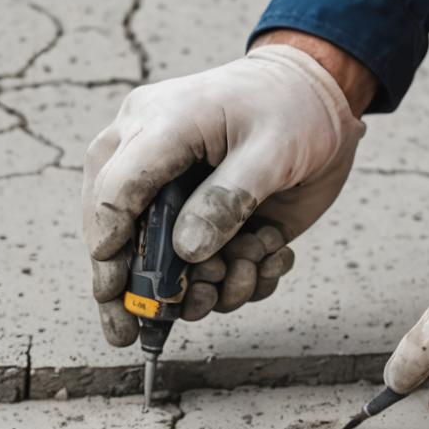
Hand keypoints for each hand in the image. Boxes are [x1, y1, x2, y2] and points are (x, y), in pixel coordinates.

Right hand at [83, 43, 365, 345]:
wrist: (318, 96)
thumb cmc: (291, 107)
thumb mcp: (270, 149)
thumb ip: (227, 199)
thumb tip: (187, 253)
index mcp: (154, 129)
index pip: (113, 193)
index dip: (111, 247)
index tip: (114, 292)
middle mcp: (148, 162)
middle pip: (115, 233)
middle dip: (137, 287)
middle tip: (137, 333)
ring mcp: (171, 194)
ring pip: (157, 257)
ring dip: (205, 285)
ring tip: (251, 268)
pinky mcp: (199, 220)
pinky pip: (198, 263)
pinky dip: (233, 278)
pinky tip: (267, 258)